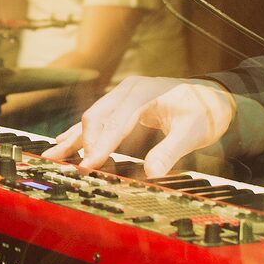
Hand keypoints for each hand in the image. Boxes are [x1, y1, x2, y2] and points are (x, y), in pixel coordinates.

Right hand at [45, 76, 259, 176]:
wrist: (212, 97)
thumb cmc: (204, 112)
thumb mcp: (193, 133)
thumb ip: (171, 151)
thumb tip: (153, 174)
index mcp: (144, 92)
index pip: (116, 121)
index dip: (101, 145)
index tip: (88, 164)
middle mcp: (128, 90)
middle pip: (97, 116)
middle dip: (83, 143)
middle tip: (74, 169)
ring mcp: (122, 95)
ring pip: (92, 117)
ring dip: (74, 138)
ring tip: (51, 156)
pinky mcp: (121, 104)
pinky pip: (98, 119)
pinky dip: (81, 133)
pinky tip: (64, 143)